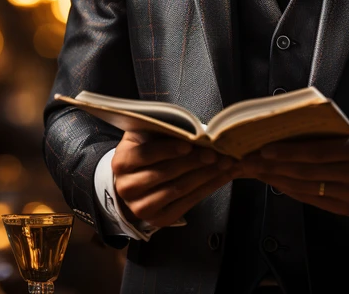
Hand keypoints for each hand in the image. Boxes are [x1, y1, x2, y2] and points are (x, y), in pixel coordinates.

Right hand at [112, 131, 234, 227]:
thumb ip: (160, 131)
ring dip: (206, 175)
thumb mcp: (144, 137)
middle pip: (165, 173)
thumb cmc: (144, 153)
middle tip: (216, 153)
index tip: (190, 143)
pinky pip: (188, 203)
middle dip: (194, 161)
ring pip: (179, 189)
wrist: (133, 184)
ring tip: (226, 163)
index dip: (168, 149)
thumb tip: (191, 128)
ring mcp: (142, 206)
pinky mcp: (159, 219)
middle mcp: (127, 187)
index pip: (145, 154)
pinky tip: (222, 177)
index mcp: (122, 162)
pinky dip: (208, 188)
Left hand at [239, 124, 348, 217]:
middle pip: (308, 172)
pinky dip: (290, 190)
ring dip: (276, 179)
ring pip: (307, 188)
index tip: (265, 149)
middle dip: (274, 167)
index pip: (319, 151)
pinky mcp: (348, 210)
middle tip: (249, 161)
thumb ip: (329, 130)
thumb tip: (288, 125)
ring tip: (256, 171)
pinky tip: (274, 182)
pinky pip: (312, 200)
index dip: (290, 151)